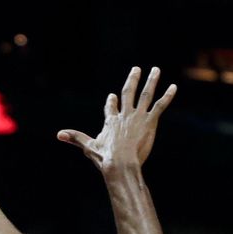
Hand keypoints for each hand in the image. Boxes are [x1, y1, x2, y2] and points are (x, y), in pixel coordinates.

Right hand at [58, 66, 176, 172]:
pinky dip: (167, 96)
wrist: (120, 164)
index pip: (111, 107)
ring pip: (146, 94)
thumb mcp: (89, 147)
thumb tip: (58, 134)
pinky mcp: (150, 122)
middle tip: (137, 69)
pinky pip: (160, 105)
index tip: (112, 96)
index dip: (111, 102)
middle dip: (132, 80)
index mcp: (111, 120)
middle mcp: (125, 114)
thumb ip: (76, 138)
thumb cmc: (105, 158)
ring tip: (156, 70)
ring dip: (151, 81)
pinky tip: (173, 87)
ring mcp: (138, 117)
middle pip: (128, 92)